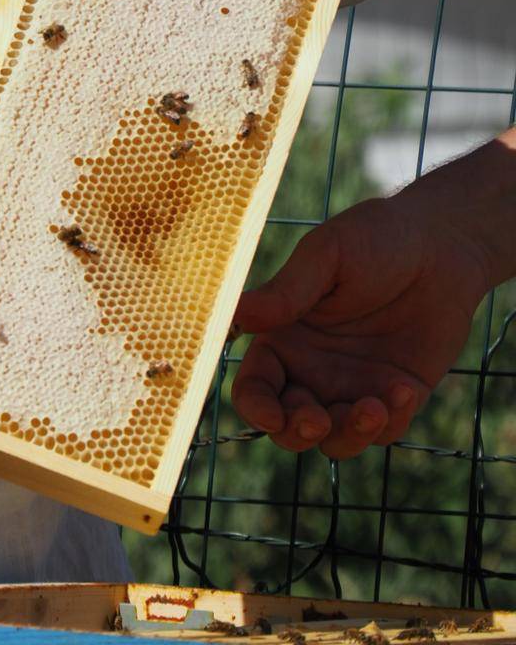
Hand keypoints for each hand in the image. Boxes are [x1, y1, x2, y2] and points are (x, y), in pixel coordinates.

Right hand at [229, 193, 494, 459]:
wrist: (444, 247)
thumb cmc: (376, 239)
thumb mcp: (326, 257)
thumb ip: (285, 292)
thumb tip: (234, 313)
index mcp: (283, 338)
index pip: (255, 386)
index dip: (256, 408)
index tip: (270, 416)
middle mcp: (311, 369)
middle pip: (288, 425)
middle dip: (298, 431)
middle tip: (318, 418)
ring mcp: (354, 385)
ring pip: (336, 439)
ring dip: (348, 435)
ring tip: (373, 406)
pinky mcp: (397, 395)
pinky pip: (386, 431)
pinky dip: (391, 422)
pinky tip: (404, 388)